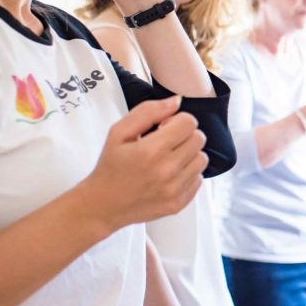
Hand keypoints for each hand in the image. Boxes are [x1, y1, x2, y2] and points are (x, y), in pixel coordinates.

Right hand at [79, 96, 207, 230]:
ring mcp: (174, 189)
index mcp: (151, 150)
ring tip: (168, 159)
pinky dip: (188, 174)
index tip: (164, 128)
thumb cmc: (110, 166)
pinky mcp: (179, 203)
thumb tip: (177, 101)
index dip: (177, 121)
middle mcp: (166, 171)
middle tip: (165, 143)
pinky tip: (169, 176)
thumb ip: (148, 111)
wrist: (102, 205)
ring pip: (202, 159)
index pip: (189, 123)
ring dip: (188, 155)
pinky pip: (199, 179)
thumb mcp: (118, 132)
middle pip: (199, 139)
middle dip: (184, 136)